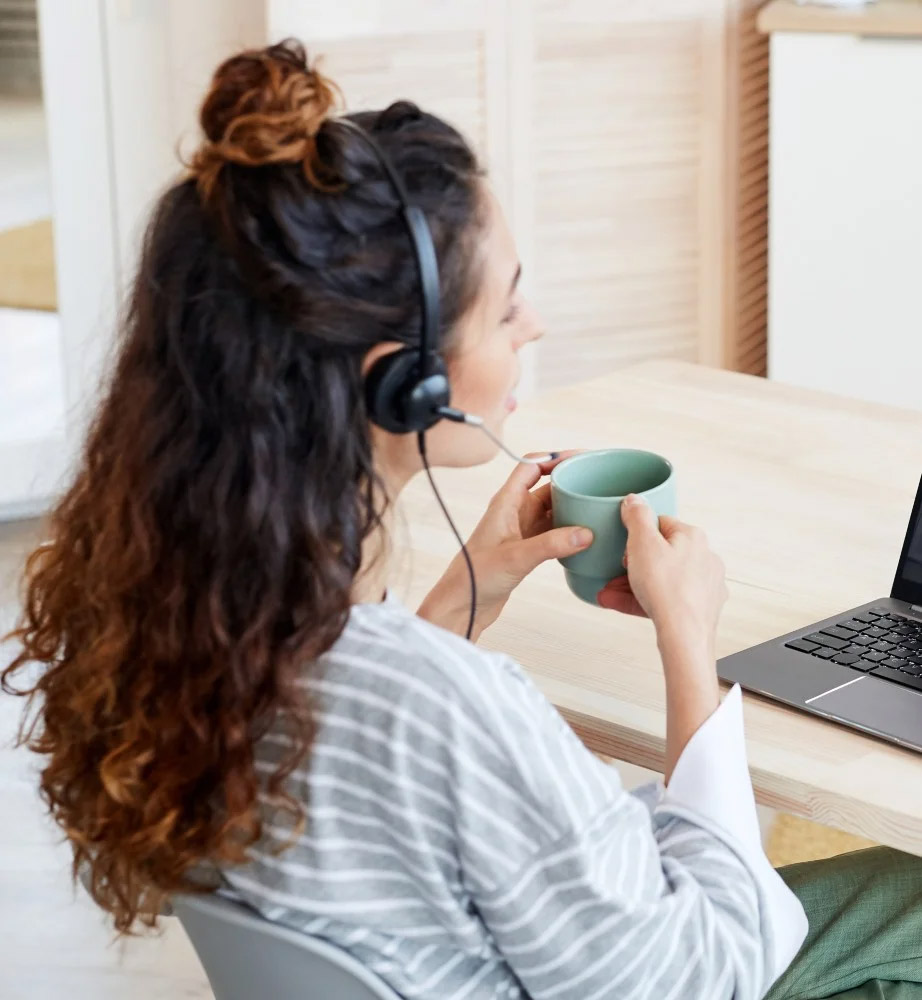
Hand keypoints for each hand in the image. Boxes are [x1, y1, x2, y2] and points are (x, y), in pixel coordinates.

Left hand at [418, 452, 592, 640]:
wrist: (462, 605)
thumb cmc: (475, 577)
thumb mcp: (515, 557)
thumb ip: (550, 544)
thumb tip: (586, 533)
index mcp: (506, 502)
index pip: (532, 465)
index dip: (556, 457)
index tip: (582, 458)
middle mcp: (514, 511)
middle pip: (547, 485)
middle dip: (571, 481)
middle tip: (598, 482)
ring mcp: (521, 530)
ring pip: (552, 509)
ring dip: (572, 507)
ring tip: (597, 506)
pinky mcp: (526, 548)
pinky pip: (553, 531)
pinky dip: (569, 530)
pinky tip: (585, 536)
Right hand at [598, 494, 727, 782]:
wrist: (684, 636)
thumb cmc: (667, 591)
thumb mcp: (642, 544)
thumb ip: (636, 516)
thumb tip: (634, 499)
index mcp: (693, 537)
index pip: (660, 524)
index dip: (636, 535)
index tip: (622, 545)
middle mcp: (704, 558)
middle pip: (659, 554)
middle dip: (630, 564)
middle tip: (611, 572)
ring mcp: (703, 585)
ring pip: (660, 580)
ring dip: (631, 585)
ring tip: (606, 594)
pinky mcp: (699, 608)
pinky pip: (666, 600)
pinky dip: (643, 601)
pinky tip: (620, 605)